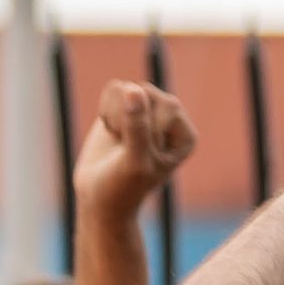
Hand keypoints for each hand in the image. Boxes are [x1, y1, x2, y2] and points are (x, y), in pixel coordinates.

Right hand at [76, 80, 195, 222]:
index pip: (168, 106)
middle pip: (147, 92)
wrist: (98, 196)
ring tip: (119, 139)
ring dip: (115, 115)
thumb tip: (134, 88)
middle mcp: (171, 120)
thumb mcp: (135, 161)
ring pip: (127, 88)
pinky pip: (113, 88)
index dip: (145, 127)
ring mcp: (148, 111)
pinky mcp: (125, 106)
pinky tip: (111, 130)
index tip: (139, 152)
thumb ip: (137, 127)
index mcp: (185, 135)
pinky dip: (105, 109)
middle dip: (127, 118)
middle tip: (125, 145)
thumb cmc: (123, 185)